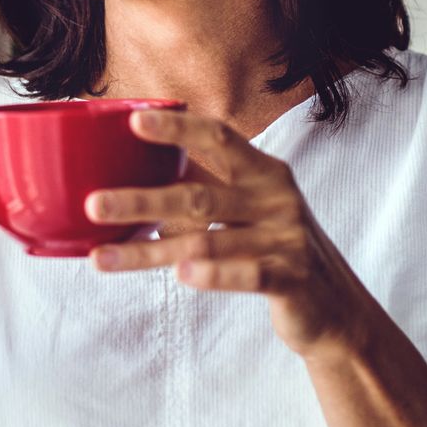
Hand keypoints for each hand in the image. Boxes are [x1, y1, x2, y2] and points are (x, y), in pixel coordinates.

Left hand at [83, 107, 376, 360]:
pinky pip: (246, 274)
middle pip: (198, 195)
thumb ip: (200, 190)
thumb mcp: (244, 210)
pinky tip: (180, 276)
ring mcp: (286, 238)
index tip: (133, 120)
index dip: (177, 128)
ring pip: (207, 242)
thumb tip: (127, 180)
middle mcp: (276, 198)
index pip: (218, 138)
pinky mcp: (292, 279)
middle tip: (93, 205)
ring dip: (150, 252)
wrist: (333, 307)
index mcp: (262, 172)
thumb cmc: (272, 248)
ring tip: (104, 258)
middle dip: (141, 200)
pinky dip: (213, 274)